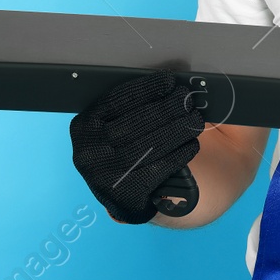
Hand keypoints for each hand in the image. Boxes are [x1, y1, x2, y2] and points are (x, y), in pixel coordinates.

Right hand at [69, 73, 204, 223]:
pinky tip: (191, 144)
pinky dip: (178, 154)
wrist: (127, 198)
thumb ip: (131, 107)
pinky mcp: (125, 195)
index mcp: (84, 127)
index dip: (146, 88)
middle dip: (167, 108)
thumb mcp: (115, 126)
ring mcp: (105, 176)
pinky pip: (157, 169)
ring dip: (177, 129)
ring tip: (195, 120)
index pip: (116, 100)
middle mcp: (89, 151)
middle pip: (134, 123)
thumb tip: (167, 84)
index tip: (170, 80)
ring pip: (148, 146)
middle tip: (188, 100)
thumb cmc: (126, 151)